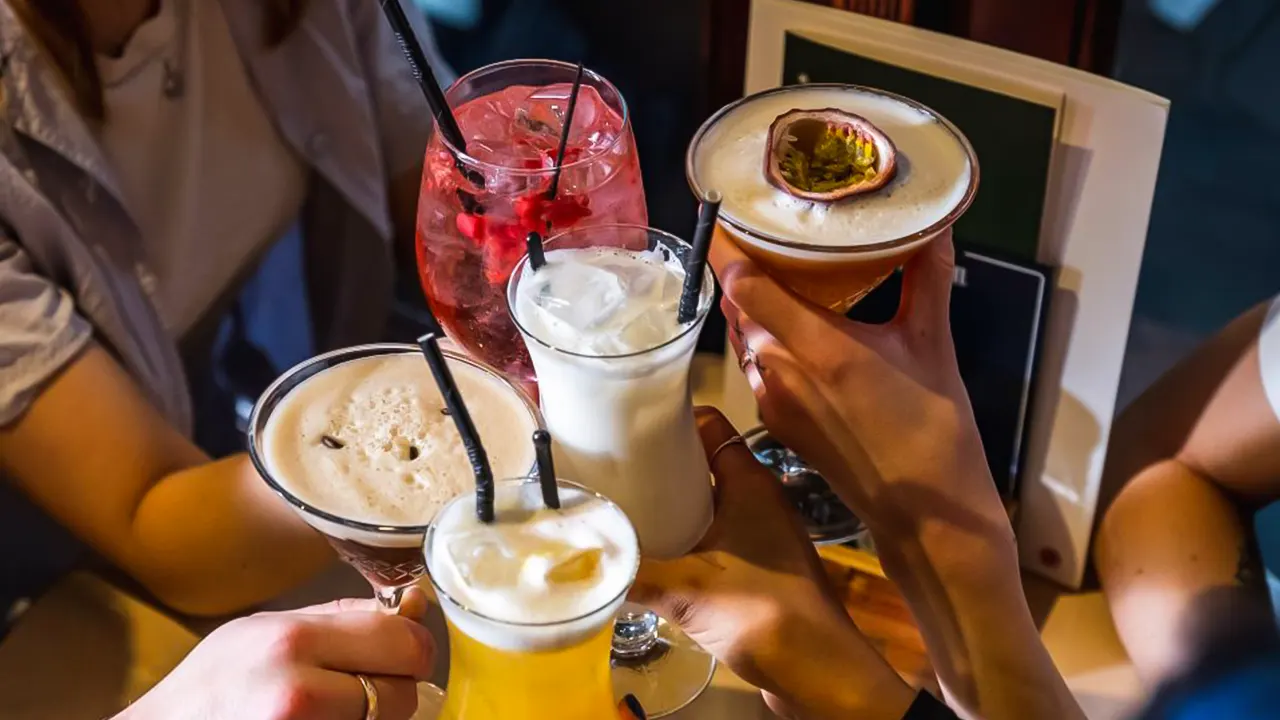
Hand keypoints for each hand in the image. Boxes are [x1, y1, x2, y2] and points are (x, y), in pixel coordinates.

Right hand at [121, 590, 435, 719]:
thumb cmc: (211, 684)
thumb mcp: (266, 628)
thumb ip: (341, 616)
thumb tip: (411, 608)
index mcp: (295, 642)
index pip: (404, 643)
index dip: (413, 647)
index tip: (402, 650)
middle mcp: (299, 694)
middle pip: (403, 693)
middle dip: (398, 688)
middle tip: (370, 684)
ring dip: (378, 718)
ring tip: (340, 707)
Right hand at [632, 407, 913, 719]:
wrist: (817, 670)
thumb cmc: (761, 609)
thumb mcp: (685, 586)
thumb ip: (632, 571)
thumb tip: (583, 561)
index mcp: (749, 482)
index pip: (709, 426)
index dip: (670, 419)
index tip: (625, 423)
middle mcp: (758, 500)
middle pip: (703, 465)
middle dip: (660, 466)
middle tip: (611, 467)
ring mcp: (762, 536)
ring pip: (708, 505)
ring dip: (672, 506)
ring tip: (623, 507)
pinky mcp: (759, 570)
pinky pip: (714, 540)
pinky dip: (686, 541)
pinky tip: (653, 556)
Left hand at [713, 233, 1084, 718]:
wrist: (927, 514)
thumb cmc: (934, 430)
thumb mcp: (932, 343)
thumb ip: (926, 278)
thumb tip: (935, 223)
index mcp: (815, 346)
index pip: (743, 282)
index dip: (734, 244)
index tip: (743, 214)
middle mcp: (780, 371)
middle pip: (740, 305)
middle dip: (749, 269)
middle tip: (773, 236)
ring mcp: (772, 400)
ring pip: (746, 337)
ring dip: (756, 308)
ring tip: (785, 276)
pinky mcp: (776, 421)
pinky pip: (757, 367)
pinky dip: (767, 342)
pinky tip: (798, 330)